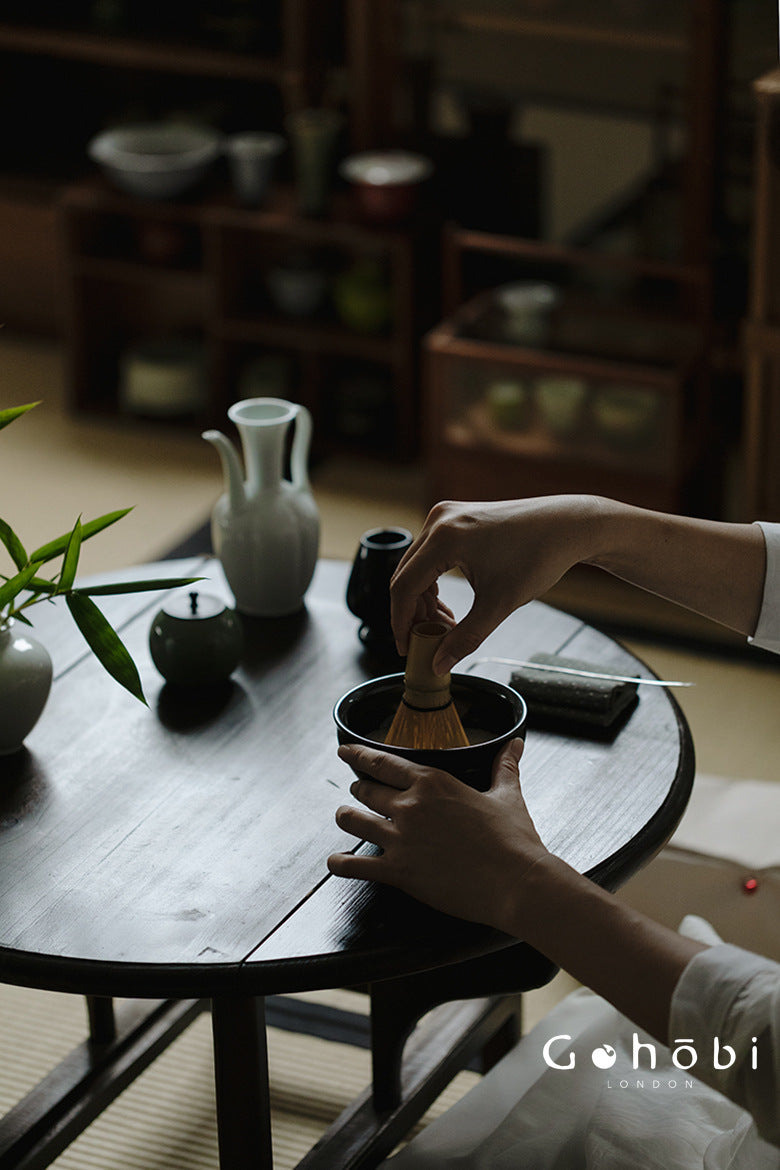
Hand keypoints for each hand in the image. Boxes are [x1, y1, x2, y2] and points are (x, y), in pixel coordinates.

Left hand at [327, 738, 549, 933]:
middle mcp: (410, 806)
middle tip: (356, 790)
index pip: (384, 763)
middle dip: (358, 788)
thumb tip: (516, 745)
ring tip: (345, 817)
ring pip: (353, 821)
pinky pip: (355, 866)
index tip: (346, 751)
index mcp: (433, 782)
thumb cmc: (514, 841)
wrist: (517, 883)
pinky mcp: (399, 871)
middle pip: (366, 790)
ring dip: (346, 817)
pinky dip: (341, 863)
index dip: (358, 755)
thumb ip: (505, 768)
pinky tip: (336, 862)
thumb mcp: (508, 797)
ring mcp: (401, 839)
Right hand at [389, 496, 604, 672]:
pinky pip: (430, 555)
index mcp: (444, 538)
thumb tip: (439, 663)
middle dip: (413, 614)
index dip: (401, 622)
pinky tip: (448, 606)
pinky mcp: (455, 518)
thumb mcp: (499, 604)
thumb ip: (465, 637)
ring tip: (444, 628)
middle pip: (406, 575)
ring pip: (417, 566)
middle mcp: (438, 520)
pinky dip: (434, 581)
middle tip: (425, 642)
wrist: (566, 527)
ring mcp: (445, 515)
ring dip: (424, 599)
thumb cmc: (539, 557)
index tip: (406, 648)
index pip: (405, 586)